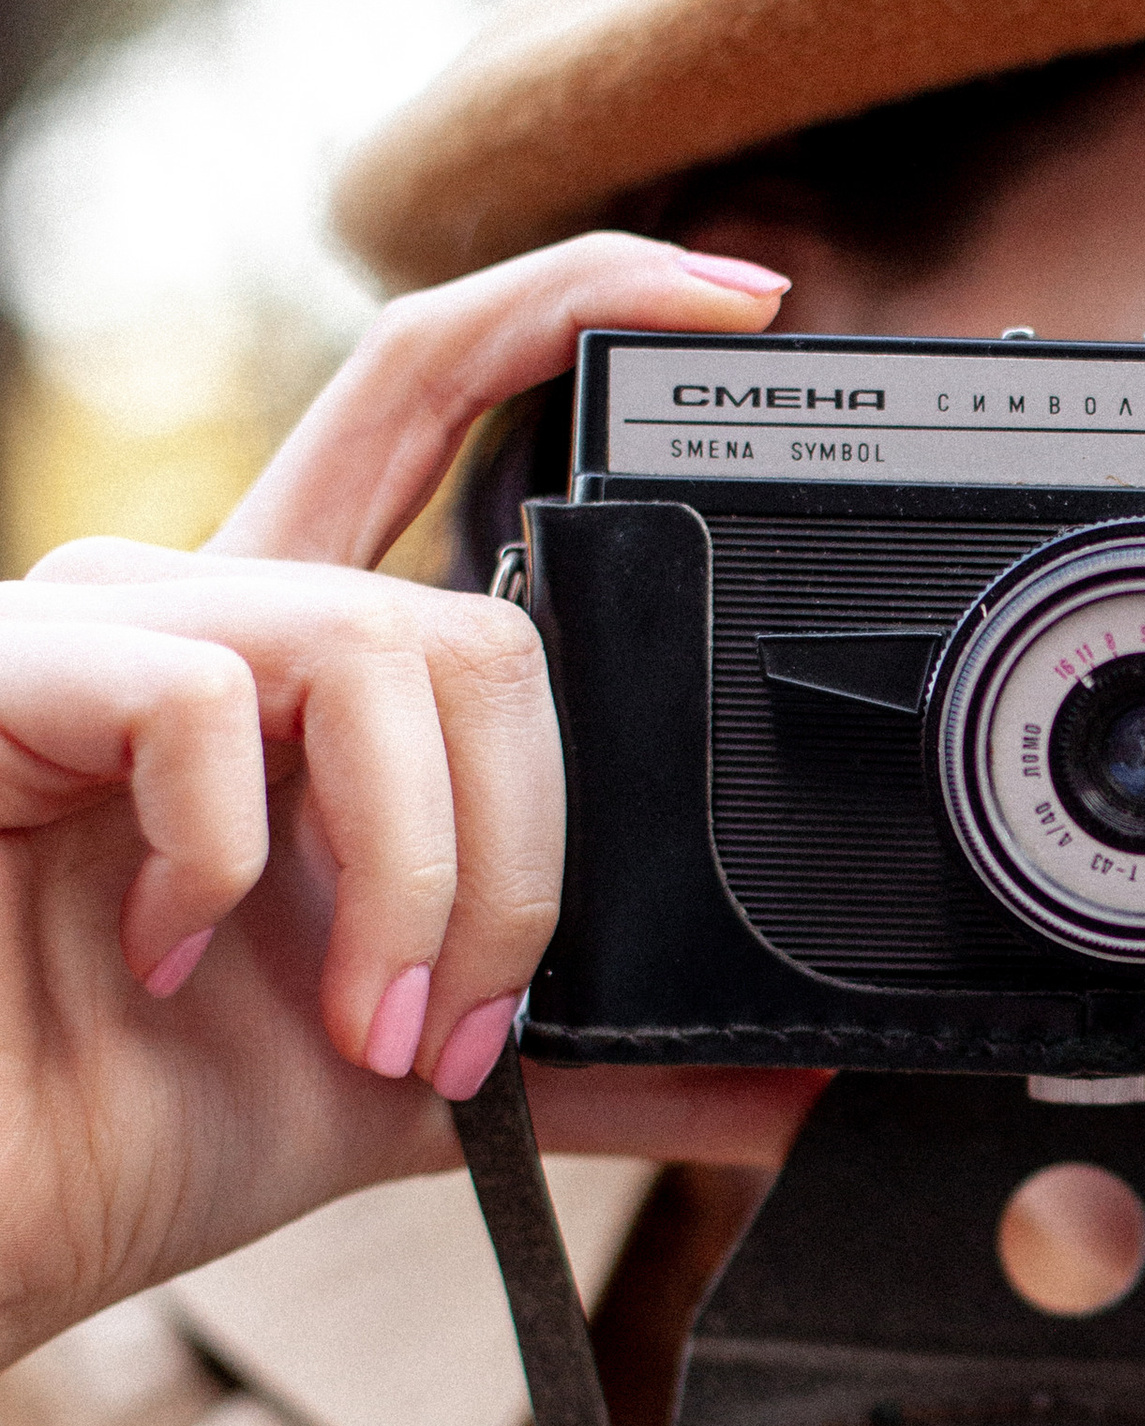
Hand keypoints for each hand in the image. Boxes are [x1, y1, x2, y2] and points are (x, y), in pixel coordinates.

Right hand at [0, 235, 808, 1360]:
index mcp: (294, 671)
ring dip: (420, 875)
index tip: (739, 303)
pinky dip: (236, 858)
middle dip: (524, 848)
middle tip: (474, 1018)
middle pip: (470, 615)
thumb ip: (590, 1064)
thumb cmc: (129, 1122)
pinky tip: (178, 956)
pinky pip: (204, 697)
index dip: (576, 310)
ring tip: (367, 1025)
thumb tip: (787, 1079)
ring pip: (377, 651)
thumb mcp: (409, 1088)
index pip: (438, 406)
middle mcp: (199, 612)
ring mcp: (96, 635)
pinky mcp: (10, 675)